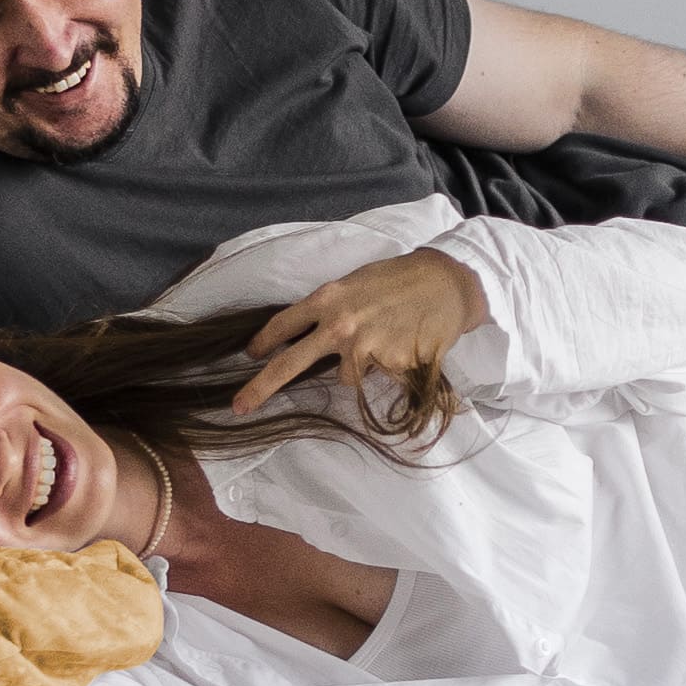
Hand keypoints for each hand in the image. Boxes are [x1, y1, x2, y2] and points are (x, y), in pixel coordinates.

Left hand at [232, 246, 491, 417]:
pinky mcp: (388, 364)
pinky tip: (402, 346)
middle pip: (289, 363)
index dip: (263, 341)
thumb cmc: (400, 278)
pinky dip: (386, 368)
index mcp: (328, 298)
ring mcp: (363, 347)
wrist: (446, 282)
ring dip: (358, 367)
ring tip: (385, 341)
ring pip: (345, 376)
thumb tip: (311, 334)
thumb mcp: (356, 283)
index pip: (284, 324)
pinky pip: (376, 378)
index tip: (250, 355)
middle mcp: (339, 324)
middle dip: (260, 387)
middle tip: (238, 406)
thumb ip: (331, 308)